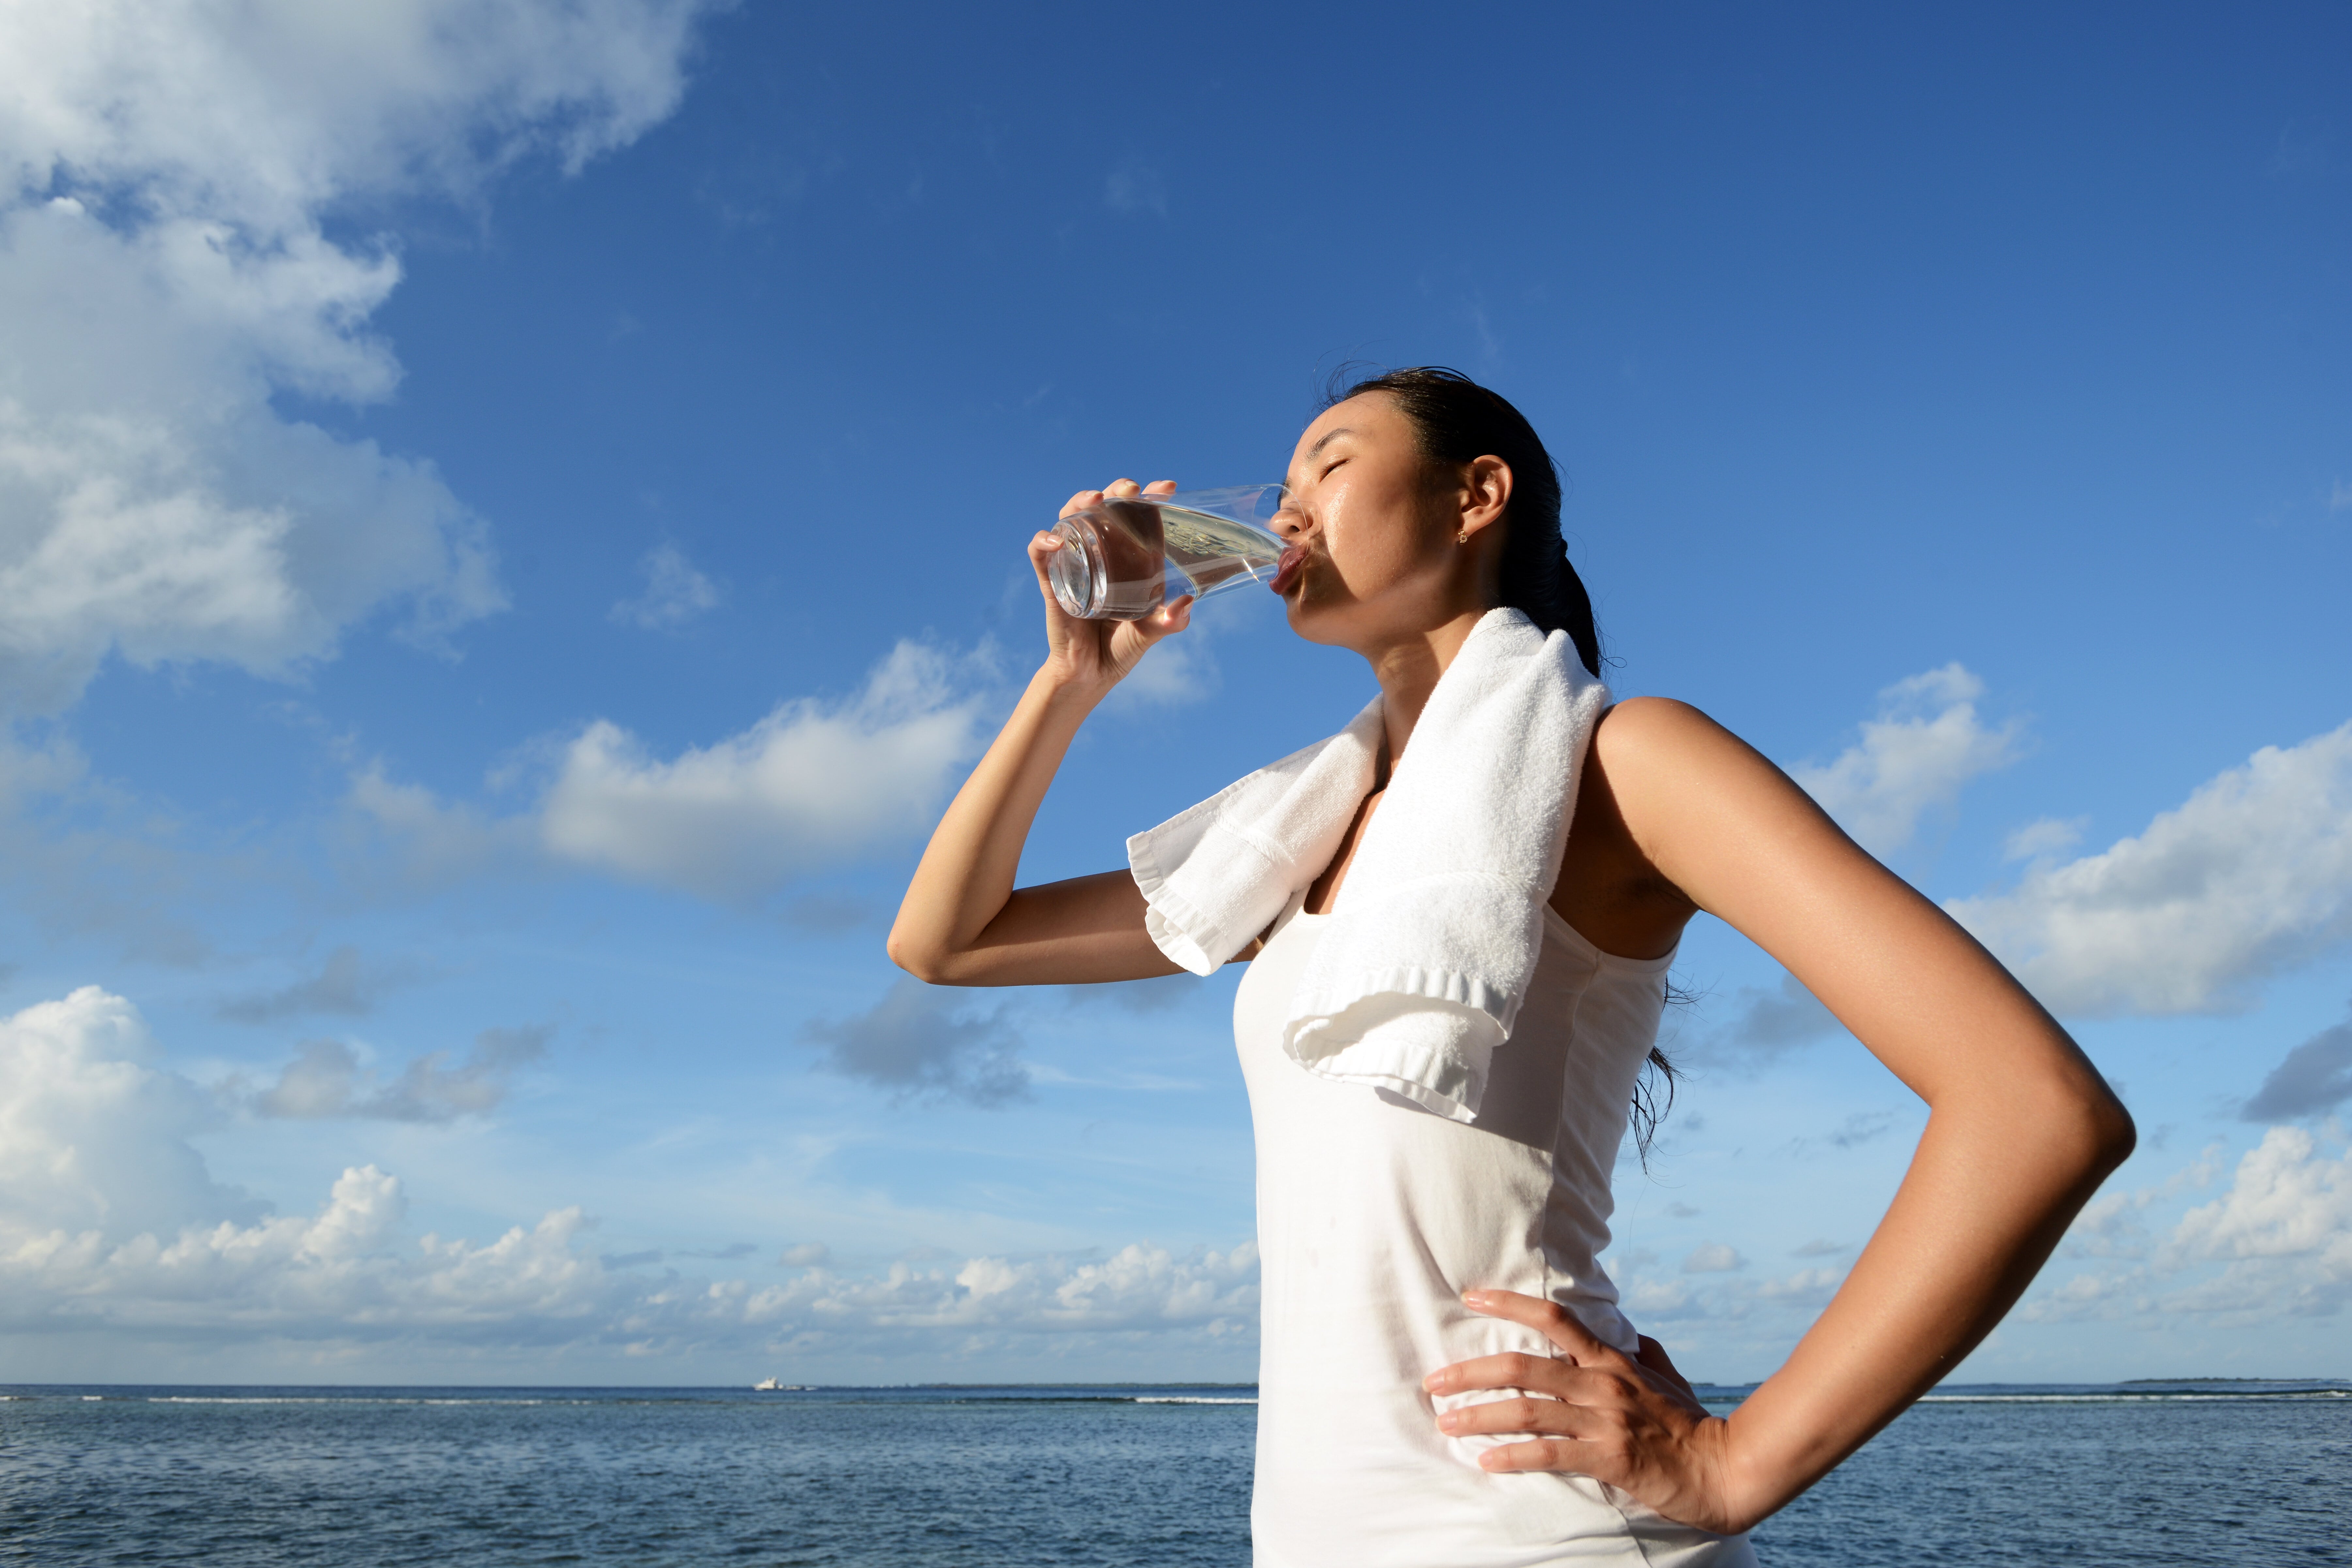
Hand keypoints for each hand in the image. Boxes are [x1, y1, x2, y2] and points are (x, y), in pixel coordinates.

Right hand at [1029, 478, 1188, 692]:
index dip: (1150, 498)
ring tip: (1094, 499)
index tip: (1167, 488)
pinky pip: (1040, 554)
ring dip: (1079, 502)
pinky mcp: (1051, 582)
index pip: (1137, 518)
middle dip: (1115, 491)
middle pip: (1103, 508)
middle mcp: (1101, 554)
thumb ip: (1167, 622)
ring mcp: (1074, 564)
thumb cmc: (1120, 648)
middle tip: (1130, 489)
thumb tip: (1184, 605)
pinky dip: (1043, 542)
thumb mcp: (1148, 633)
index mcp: (1129, 559)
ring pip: (1070, 519)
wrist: (1089, 675)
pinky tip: (1056, 540)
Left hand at [1424, 1290, 1747, 1533]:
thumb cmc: (1689, 1423)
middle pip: (1524, 1366)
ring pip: (1528, 1410)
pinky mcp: (1610, 1458)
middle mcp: (1602, 1384)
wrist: (1725, 1469)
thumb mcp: (1664, 1376)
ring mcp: (1605, 1421)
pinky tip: (1487, 1461)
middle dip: (1472, 1372)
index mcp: (1611, 1361)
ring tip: (1446, 1423)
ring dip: (1479, 1416)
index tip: (1470, 1295)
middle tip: (1434, 1381)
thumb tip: (1626, 1332)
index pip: (1554, 1318)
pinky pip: (1550, 1454)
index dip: (1509, 1303)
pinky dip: (1514, 1456)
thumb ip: (1639, 1352)